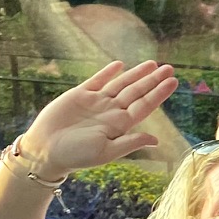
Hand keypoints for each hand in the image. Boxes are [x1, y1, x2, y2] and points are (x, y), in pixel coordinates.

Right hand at [16, 61, 178, 176]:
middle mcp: (111, 111)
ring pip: (121, 84)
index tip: (174, 82)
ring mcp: (96, 102)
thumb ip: (130, 143)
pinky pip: (97, 80)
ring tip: (153, 64)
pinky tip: (120, 65)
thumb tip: (156, 141)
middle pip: (137, 92)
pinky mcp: (79, 95)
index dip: (159, 93)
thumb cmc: (75, 155)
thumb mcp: (105, 151)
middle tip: (170, 68)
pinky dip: (108, 72)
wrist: (44, 150)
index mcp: (119, 125)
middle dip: (153, 80)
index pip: (145, 105)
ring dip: (136, 74)